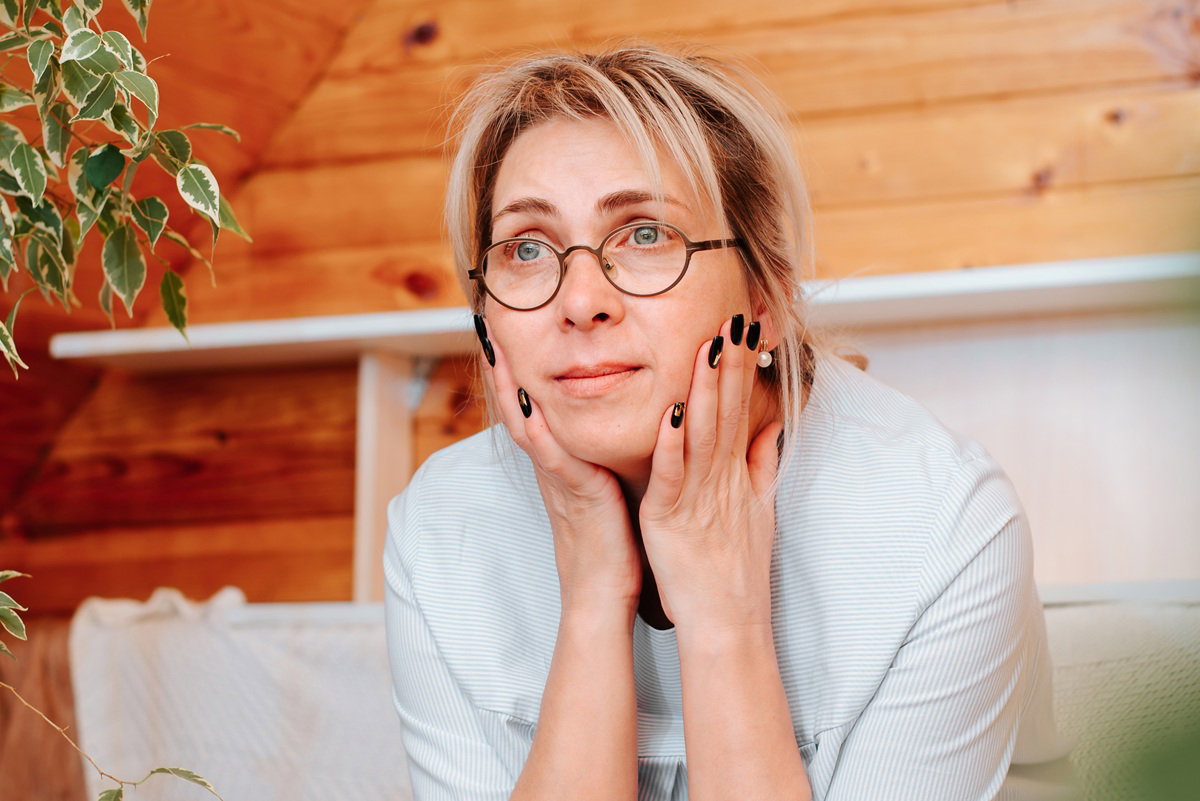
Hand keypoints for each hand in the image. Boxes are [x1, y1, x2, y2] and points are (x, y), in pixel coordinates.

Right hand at [479, 318, 642, 615]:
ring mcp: (559, 481)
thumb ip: (596, 463)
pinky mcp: (576, 496)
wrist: (601, 597)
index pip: (532, 407)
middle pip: (518, 407)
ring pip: (526, 424)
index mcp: (560, 464)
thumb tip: (601, 437)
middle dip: (503, 366)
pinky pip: (554, 459)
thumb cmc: (609, 547)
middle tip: (487, 325)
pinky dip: (540, 431)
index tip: (505, 333)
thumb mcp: (600, 493)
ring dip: (510, 386)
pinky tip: (531, 402)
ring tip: (497, 347)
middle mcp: (552, 467)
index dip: (516, 371)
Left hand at [638, 315, 783, 632]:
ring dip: (706, 390)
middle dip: (730, 363)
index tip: (746, 325)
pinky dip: (673, 446)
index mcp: (734, 470)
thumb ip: (761, 464)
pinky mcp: (673, 518)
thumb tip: (770, 426)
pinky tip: (672, 414)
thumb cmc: (736, 568)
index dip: (743, 365)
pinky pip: (674, 476)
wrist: (728, 621)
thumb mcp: (756, 508)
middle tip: (734, 316)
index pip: (741, 406)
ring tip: (708, 348)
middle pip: (727, 410)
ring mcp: (699, 495)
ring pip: (703, 433)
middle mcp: (720, 476)